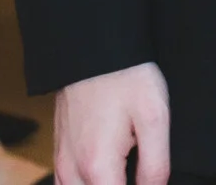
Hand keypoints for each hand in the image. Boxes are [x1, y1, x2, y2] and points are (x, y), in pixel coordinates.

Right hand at [55, 61, 169, 184]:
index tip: (150, 182)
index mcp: (98, 167)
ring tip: (124, 173)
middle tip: (141, 175)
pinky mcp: (60, 148)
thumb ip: (156, 166)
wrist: (93, 45)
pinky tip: (106, 175)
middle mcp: (73, 169)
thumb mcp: (154, 118)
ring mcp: (62, 159)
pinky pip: (66, 184)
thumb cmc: (126, 77)